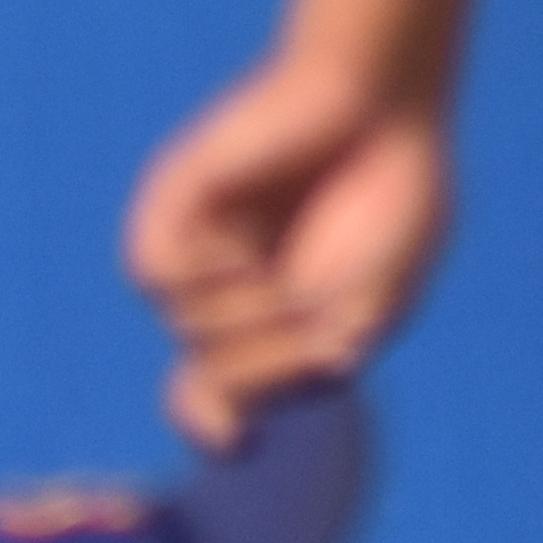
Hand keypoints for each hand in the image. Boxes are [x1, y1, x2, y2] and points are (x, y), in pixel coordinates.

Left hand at [126, 52, 448, 450]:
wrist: (382, 104)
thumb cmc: (390, 203)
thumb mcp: (368, 309)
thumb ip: (304, 374)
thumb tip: (230, 426)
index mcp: (277, 325)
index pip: (216, 403)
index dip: (214, 425)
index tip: (233, 438)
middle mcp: (227, 292)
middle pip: (210, 374)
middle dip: (266, 359)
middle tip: (314, 308)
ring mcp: (200, 250)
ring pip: (182, 328)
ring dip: (244, 313)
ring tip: (286, 265)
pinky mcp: (175, 206)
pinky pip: (152, 275)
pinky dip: (200, 275)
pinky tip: (241, 245)